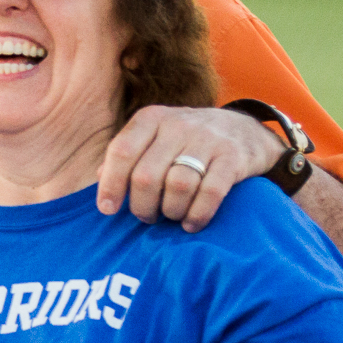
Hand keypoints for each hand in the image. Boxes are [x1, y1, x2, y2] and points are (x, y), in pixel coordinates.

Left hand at [96, 106, 284, 231]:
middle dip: (142, 206)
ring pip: (177, 186)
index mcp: (152, 118)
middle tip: (146, 216)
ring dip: (170, 212)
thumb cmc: (187, 141)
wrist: (244, 130)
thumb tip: (99, 179)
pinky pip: (210, 193)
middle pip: (146, 176)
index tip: (107, 209)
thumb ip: (128, 155)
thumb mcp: (155, 137)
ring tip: (172, 217)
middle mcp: (178, 125)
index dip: (110, 184)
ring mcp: (207, 140)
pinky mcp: (233, 158)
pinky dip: (198, 214)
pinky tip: (192, 223)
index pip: (121, 152)